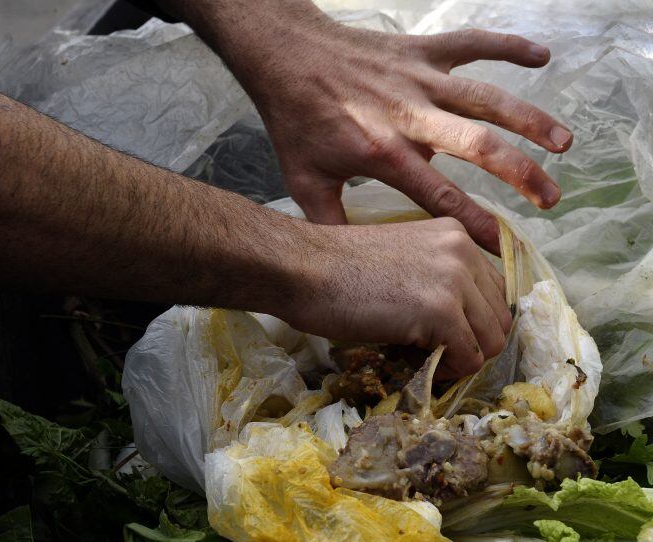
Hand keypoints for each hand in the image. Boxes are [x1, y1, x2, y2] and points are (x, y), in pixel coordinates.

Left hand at [236, 21, 571, 253]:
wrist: (286, 57)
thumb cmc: (295, 121)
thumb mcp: (305, 181)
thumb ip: (331, 224)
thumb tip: (349, 264)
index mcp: (384, 152)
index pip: (441, 196)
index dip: (476, 223)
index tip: (505, 247)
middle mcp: (411, 115)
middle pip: (479, 146)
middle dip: (521, 174)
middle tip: (551, 199)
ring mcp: (420, 79)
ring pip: (487, 97)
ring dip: (530, 119)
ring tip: (564, 143)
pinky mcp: (421, 50)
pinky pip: (472, 44)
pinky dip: (508, 46)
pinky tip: (542, 56)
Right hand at [283, 217, 511, 377]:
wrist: (303, 269)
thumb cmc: (336, 269)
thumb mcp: (402, 260)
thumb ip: (437, 278)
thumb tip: (461, 324)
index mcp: (454, 233)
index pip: (493, 290)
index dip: (473, 321)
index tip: (444, 335)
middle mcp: (463, 250)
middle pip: (500, 316)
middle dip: (473, 342)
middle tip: (435, 352)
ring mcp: (455, 279)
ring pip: (493, 340)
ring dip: (462, 358)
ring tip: (425, 358)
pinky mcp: (441, 311)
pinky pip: (469, 358)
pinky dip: (447, 371)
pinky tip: (418, 363)